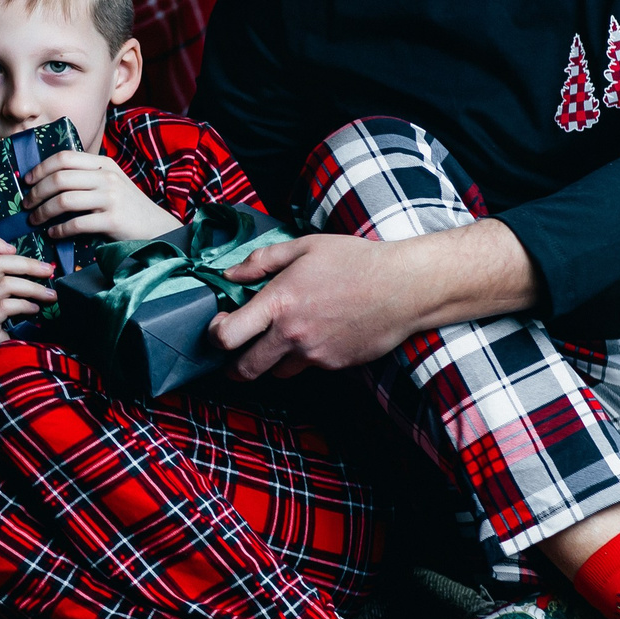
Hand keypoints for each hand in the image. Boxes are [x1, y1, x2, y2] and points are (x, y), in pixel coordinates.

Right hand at [0, 235, 55, 352]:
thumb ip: (9, 276)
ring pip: (4, 284)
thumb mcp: (6, 295)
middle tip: (49, 271)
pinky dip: (25, 305)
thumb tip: (40, 263)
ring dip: (34, 288)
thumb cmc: (6, 324)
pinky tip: (36, 310)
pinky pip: (6, 306)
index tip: (16, 250)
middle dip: (28, 265)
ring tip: (50, 296)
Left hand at [20, 151, 180, 244]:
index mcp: (104, 163)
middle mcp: (107, 177)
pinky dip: (58, 230)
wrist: (158, 228)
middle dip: (36, 192)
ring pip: (63, 200)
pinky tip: (53, 233)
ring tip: (34, 220)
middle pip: (59, 178)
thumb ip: (87, 177)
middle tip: (26, 204)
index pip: (64, 157)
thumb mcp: (111, 182)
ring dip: (43, 211)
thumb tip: (48, 180)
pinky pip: (76, 223)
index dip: (41, 168)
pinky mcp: (112, 220)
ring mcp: (111, 198)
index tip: (27, 181)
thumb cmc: (128, 207)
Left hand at [207, 234, 434, 379]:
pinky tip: (315, 336)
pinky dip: (303, 358)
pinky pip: (307, 368)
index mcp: (278, 302)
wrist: (403, 287)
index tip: (220, 327)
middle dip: (233, 366)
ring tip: (279, 341)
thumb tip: (231, 274)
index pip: (227, 336)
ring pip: (276, 372)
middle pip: (245, 368)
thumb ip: (262, 261)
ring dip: (271, 361)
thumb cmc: (355, 260)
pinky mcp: (334, 365)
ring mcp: (314, 354)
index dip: (215, 336)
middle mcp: (291, 334)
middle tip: (234, 356)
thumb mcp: (304, 247)